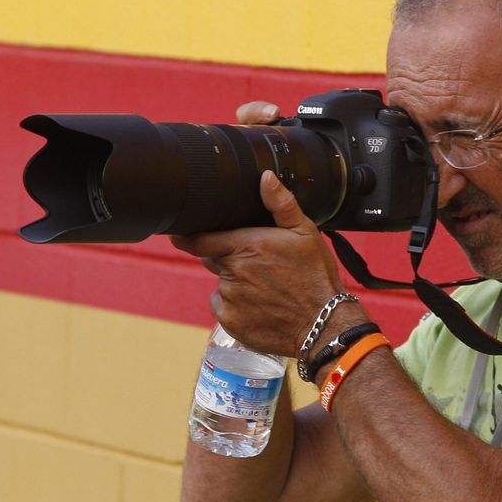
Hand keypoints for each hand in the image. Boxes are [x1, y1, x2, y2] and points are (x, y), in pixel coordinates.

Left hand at [170, 169, 349, 355]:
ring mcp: (230, 297)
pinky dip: (235, 304)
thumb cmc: (316, 277)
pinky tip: (259, 305)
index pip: (202, 238)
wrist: (323, 324)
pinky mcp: (230, 320)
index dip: (188, 235)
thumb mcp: (306, 233)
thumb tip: (265, 177)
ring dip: (234, 282)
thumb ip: (281, 204)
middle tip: (257, 264)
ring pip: (221, 283)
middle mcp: (234, 271)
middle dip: (227, 257)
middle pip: (214, 258)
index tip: (179, 233)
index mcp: (249, 245)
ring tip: (265, 287)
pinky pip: (223, 306)